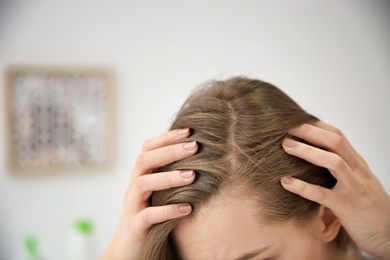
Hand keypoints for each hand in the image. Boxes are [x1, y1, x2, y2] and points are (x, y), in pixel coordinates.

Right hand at [100, 129, 196, 259]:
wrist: (128, 253)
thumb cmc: (149, 220)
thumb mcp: (158, 195)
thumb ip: (169, 178)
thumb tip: (198, 159)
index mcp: (140, 177)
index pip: (148, 149)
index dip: (166, 137)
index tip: (189, 130)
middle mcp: (133, 188)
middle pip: (145, 160)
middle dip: (170, 151)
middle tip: (194, 146)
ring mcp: (132, 207)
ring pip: (143, 184)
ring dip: (168, 177)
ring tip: (193, 175)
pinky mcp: (135, 227)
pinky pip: (148, 216)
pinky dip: (167, 210)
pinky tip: (187, 208)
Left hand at [280, 121, 389, 258]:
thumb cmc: (368, 208)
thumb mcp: (357, 182)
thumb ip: (341, 169)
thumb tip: (314, 156)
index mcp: (357, 164)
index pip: (338, 136)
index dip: (316, 126)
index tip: (295, 121)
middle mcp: (358, 171)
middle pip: (335, 142)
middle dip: (310, 132)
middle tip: (286, 127)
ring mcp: (354, 188)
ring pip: (334, 162)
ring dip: (308, 151)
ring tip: (286, 146)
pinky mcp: (347, 207)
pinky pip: (324, 194)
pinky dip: (303, 187)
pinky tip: (286, 182)